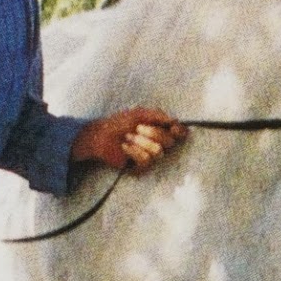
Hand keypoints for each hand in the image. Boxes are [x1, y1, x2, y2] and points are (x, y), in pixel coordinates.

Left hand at [71, 107, 187, 172]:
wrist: (100, 136)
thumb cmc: (119, 122)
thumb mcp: (139, 113)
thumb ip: (158, 115)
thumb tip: (174, 121)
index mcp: (160, 129)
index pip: (179, 133)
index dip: (179, 132)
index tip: (173, 128)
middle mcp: (158, 143)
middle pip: (170, 142)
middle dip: (153, 133)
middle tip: (137, 128)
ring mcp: (150, 156)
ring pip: (158, 152)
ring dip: (140, 142)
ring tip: (127, 137)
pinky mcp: (141, 167)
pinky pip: (146, 160)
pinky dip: (133, 151)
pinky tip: (124, 147)